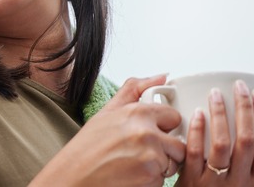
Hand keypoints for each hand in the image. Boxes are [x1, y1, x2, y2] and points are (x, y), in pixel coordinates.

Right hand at [30, 75, 185, 186]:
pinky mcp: (151, 177)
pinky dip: (150, 181)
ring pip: (172, 163)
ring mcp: (151, 156)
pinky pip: (163, 180)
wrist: (74, 176)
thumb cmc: (88, 147)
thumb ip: (135, 90)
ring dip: (158, 167)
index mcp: (138, 112)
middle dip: (166, 151)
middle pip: (178, 144)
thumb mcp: (107, 112)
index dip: (164, 127)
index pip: (174, 117)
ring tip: (133, 165)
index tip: (152, 132)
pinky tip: (131, 176)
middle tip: (142, 153)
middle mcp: (147, 132)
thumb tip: (162, 76)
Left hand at [176, 81, 253, 185]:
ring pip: (221, 144)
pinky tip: (197, 114)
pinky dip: (196, 131)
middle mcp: (241, 182)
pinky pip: (194, 153)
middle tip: (238, 88)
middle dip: (245, 108)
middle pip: (248, 139)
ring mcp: (216, 183)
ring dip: (219, 115)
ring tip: (215, 94)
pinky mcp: (191, 183)